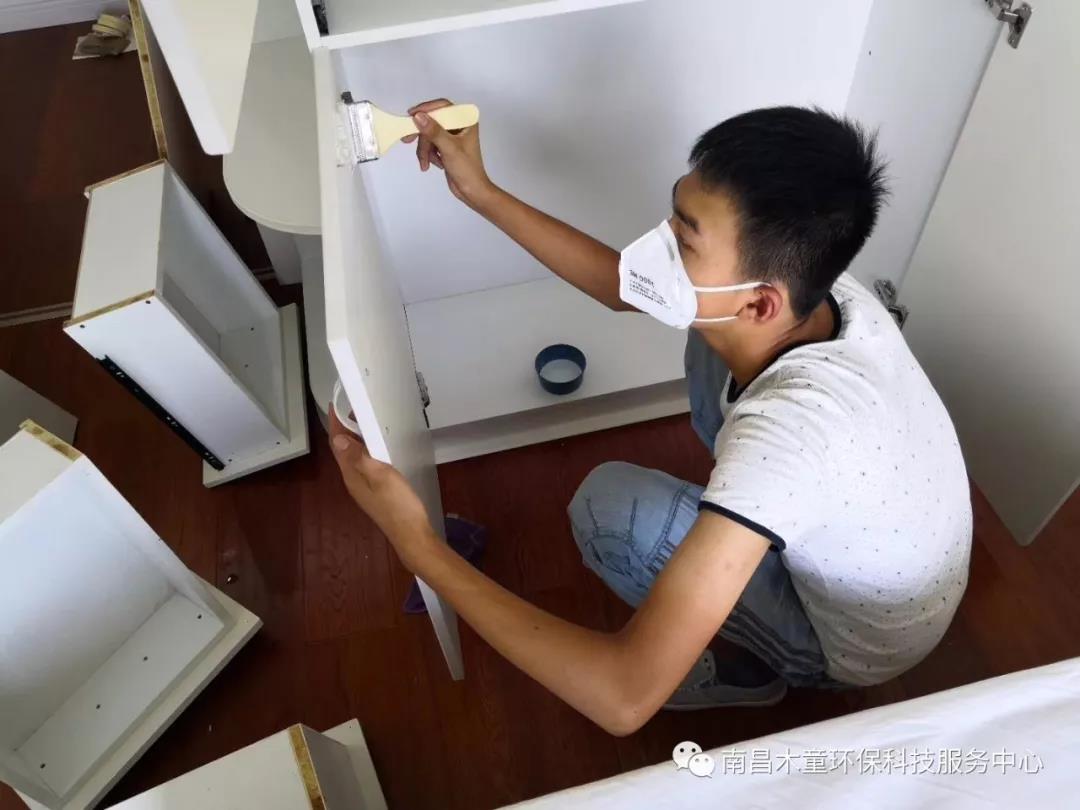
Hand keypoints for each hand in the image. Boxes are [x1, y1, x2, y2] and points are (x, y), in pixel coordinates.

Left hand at [329, 410, 437, 567]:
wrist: (412, 534)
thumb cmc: (398, 504)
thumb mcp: (379, 476)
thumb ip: (358, 457)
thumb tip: (338, 439)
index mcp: (351, 475)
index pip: (338, 445)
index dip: (335, 425)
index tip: (335, 406)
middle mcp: (353, 481)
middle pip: (343, 451)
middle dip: (344, 429)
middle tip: (352, 409)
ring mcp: (364, 488)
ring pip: (354, 458)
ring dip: (355, 440)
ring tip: (364, 422)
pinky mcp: (375, 492)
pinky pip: (364, 466)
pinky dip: (366, 451)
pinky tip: (378, 448)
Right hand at [403, 98, 496, 208]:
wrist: (472, 191)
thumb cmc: (467, 170)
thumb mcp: (449, 149)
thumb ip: (434, 131)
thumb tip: (418, 117)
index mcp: (466, 121)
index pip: (443, 107)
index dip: (426, 109)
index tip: (412, 115)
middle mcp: (459, 125)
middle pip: (433, 121)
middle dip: (422, 135)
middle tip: (406, 140)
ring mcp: (452, 136)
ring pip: (429, 135)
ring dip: (425, 150)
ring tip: (426, 163)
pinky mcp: (446, 146)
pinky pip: (430, 144)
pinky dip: (428, 154)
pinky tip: (434, 164)